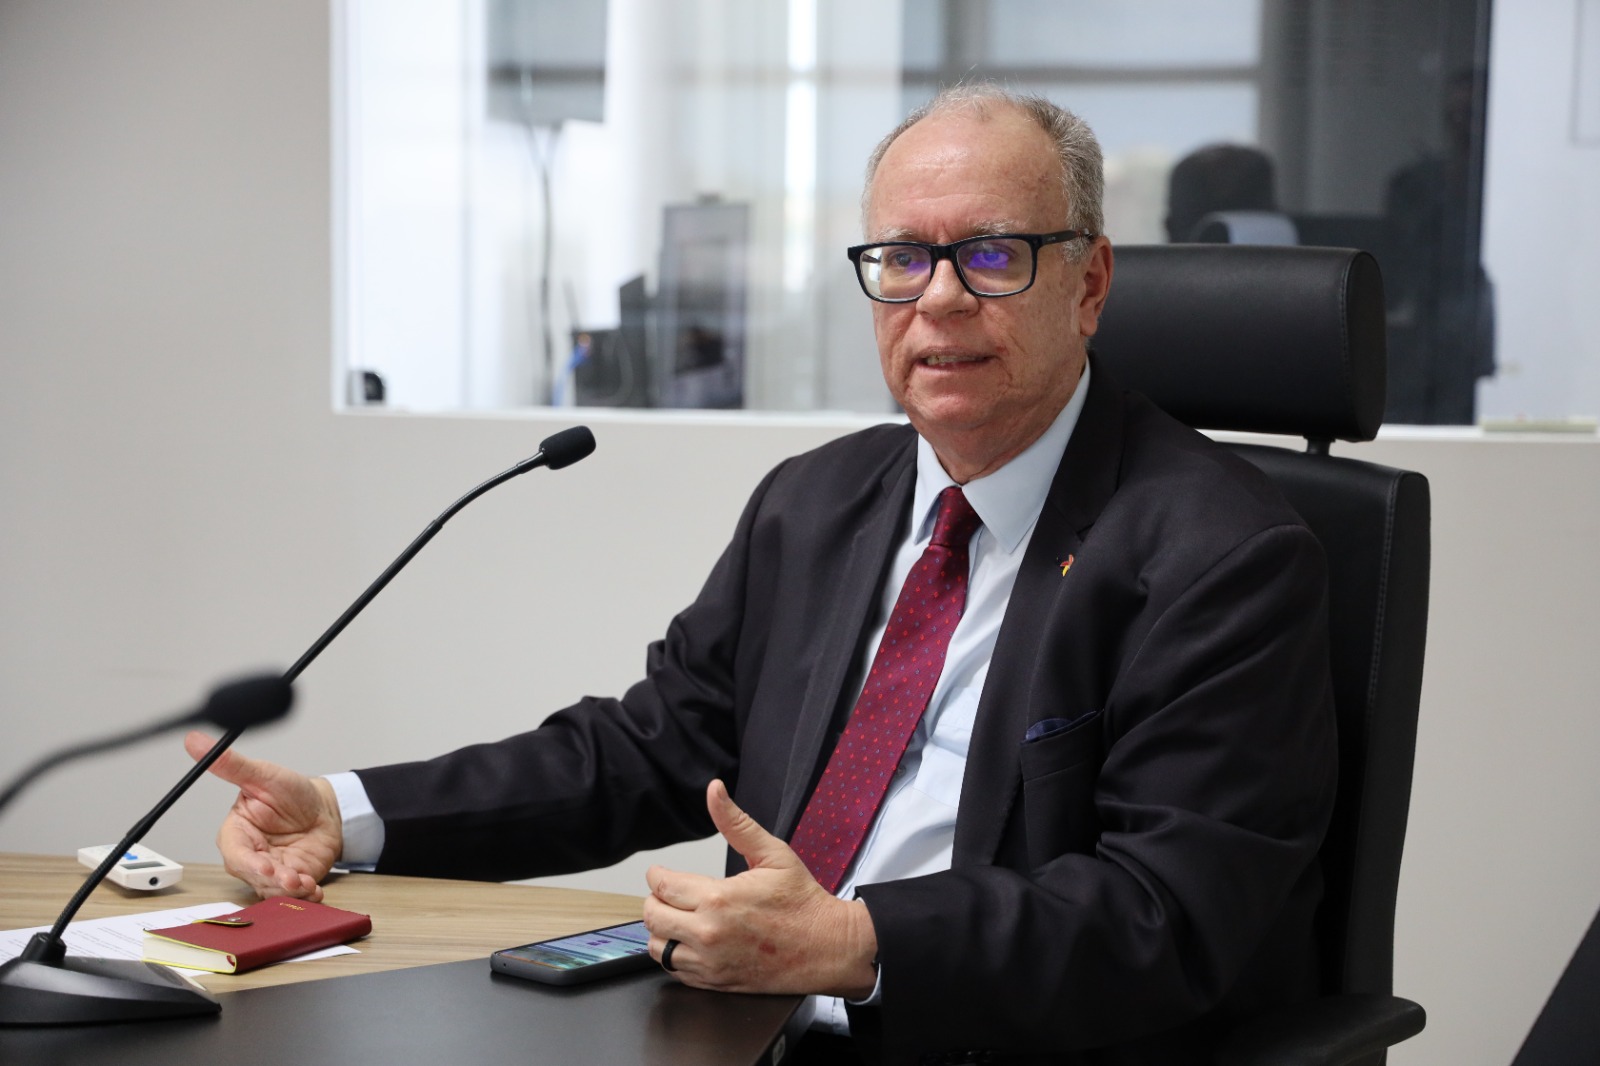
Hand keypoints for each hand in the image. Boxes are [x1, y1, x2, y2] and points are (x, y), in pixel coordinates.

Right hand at [183, 730, 342, 900]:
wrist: (326, 810)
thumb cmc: (291, 793)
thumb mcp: (263, 775)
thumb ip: (229, 764)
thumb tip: (195, 741)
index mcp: (237, 833)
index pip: (235, 854)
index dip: (249, 863)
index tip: (266, 867)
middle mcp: (251, 856)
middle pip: (252, 877)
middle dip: (272, 880)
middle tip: (290, 877)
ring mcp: (271, 872)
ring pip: (272, 890)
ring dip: (289, 890)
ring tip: (305, 882)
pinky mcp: (292, 881)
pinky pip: (293, 896)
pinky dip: (304, 895)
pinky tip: (314, 890)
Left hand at [642, 780, 877, 997]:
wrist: (827, 948)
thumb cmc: (802, 901)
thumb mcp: (773, 853)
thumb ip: (736, 823)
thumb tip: (714, 790)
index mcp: (718, 899)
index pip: (661, 886)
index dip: (657, 875)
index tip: (662, 873)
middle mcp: (708, 934)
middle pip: (652, 917)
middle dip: (656, 900)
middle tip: (670, 894)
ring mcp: (710, 963)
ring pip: (658, 947)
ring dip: (662, 931)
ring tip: (679, 918)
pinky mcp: (716, 982)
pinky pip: (675, 971)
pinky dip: (676, 955)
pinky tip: (692, 941)